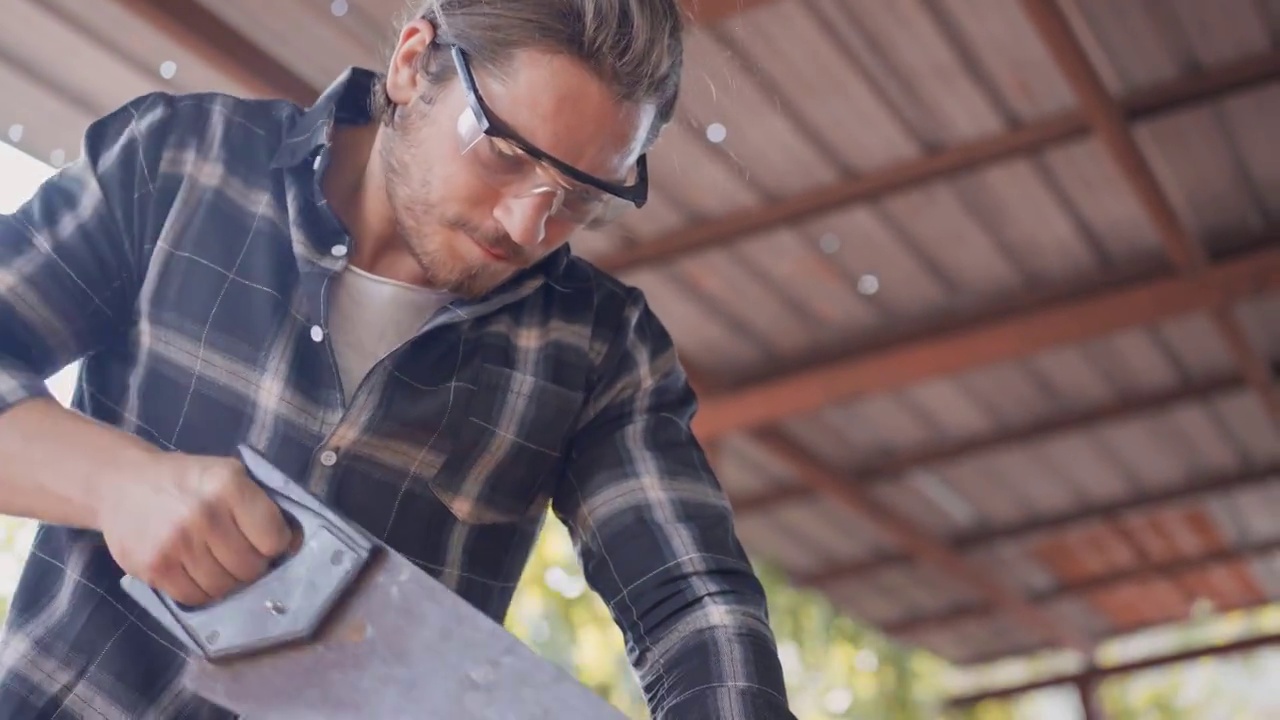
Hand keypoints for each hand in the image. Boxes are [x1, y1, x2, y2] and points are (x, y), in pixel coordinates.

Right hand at [98, 452, 295, 606]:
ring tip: (215, 561)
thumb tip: (293, 545)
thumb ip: (259, 505)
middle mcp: (203, 514)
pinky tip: (196, 571)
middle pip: (250, 567)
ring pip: (224, 587)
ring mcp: (176, 543)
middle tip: (238, 553)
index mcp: (228, 485)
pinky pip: (194, 597)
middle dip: (251, 565)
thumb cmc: (187, 481)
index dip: (274, 544)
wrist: (122, 484)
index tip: (265, 541)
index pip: (274, 538)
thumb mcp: (227, 474)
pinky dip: (201, 590)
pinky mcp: (154, 568)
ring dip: (226, 580)